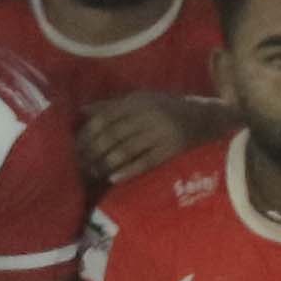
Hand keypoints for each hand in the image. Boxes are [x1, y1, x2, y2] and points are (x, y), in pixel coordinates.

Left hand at [78, 91, 216, 181]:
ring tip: (93, 174)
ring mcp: (161, 131)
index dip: (87, 135)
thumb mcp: (141, 101)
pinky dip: (128, 170)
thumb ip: (112, 106)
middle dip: (93, 152)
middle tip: (79, 166)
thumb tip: (82, 112)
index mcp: (137, 101)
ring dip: (106, 164)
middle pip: (112, 135)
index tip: (73, 149)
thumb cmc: (166, 110)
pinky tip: (113, 178)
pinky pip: (146, 161)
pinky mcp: (173, 148)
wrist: (206, 117)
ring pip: (126, 149)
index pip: (104, 119)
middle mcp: (148, 114)